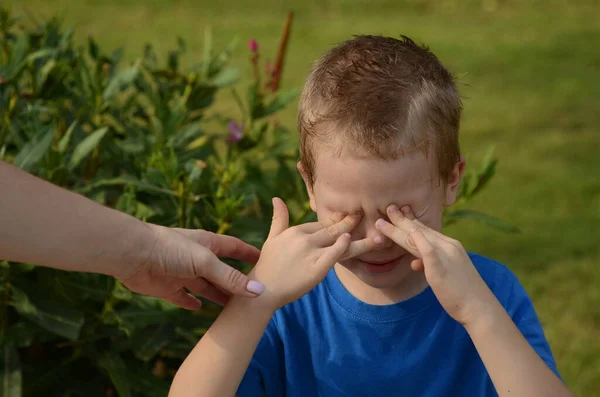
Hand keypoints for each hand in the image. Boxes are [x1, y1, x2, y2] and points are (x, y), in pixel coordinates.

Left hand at [118, 224, 262, 309]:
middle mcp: (197, 258)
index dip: (249, 254)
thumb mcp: (205, 262)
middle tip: (254, 294)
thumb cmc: (170, 249)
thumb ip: (230, 277)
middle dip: (236, 281)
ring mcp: (183, 273)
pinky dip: (191, 303)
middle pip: (222, 272)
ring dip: (218, 295)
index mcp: (208, 244)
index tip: (265, 260)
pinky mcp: (168, 287)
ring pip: (206, 286)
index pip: (235, 248)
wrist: (132, 254)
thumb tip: (258, 291)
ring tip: (234, 308)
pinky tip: (199, 309)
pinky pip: (183, 297)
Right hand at [250, 197, 373, 310]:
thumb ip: (279, 218)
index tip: (351, 221)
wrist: (263, 289)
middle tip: (365, 216)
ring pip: (340, 242)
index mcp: (297, 230)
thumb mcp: (273, 238)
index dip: (337, 223)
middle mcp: (304, 239)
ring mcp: (311, 253)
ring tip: (379, 235)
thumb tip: (277, 198)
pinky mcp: (316, 269)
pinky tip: (352, 240)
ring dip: (361, 239)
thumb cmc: (268, 264)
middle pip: (334, 229)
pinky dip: (343, 246)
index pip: (322, 225)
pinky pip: (334, 255)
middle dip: (351, 222)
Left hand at [375, 204, 496, 326]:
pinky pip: (429, 251)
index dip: (411, 221)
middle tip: (388, 207)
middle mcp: (448, 246)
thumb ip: (429, 264)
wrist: (479, 307)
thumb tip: (415, 262)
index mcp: (450, 246)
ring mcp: (446, 255)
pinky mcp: (442, 268)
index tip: (400, 212)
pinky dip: (420, 240)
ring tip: (381, 222)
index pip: (427, 230)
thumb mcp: (443, 275)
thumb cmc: (461, 294)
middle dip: (402, 219)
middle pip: (420, 230)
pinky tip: (411, 232)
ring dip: (399, 228)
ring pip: (419, 237)